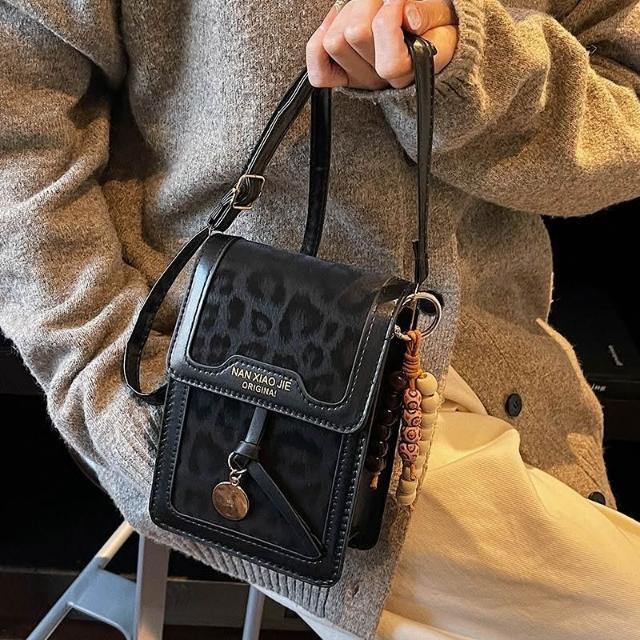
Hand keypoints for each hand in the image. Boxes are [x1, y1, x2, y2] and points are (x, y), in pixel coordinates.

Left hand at [306, 0, 457, 89]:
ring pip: (333, 42)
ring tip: (365, 11)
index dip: (388, 16)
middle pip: (354, 35)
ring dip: (345, 17)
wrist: (429, 42)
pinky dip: (319, 43)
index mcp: (412, 69)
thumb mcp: (443, 17)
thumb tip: (407, 15)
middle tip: (381, 2)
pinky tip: (336, 24)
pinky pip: (319, 73)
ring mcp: (361, 79)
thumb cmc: (434, 27)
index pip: (388, 57)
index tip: (398, 1)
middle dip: (366, 5)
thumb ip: (429, 14)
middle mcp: (383, 80)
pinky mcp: (344, 77)